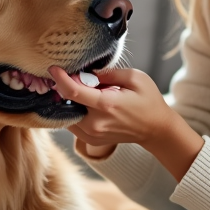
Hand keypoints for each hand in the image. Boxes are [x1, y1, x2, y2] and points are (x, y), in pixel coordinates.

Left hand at [48, 66, 203, 181]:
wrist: (156, 129)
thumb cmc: (148, 101)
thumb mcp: (135, 78)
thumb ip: (108, 73)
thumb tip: (87, 72)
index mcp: (107, 105)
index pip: (73, 92)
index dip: (60, 78)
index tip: (53, 68)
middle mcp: (96, 123)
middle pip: (66, 103)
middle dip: (66, 88)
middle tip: (76, 78)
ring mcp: (92, 135)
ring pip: (67, 114)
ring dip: (70, 101)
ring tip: (86, 91)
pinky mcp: (91, 140)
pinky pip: (73, 124)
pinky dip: (74, 111)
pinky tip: (87, 104)